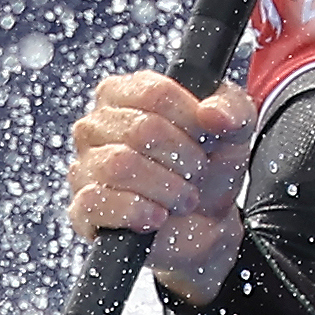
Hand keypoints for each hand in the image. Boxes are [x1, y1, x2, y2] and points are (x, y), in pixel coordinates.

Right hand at [65, 73, 258, 305]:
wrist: (204, 222)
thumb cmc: (207, 165)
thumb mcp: (232, 130)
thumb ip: (232, 108)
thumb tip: (213, 114)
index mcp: (124, 94)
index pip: (155, 92)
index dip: (191, 120)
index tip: (207, 137)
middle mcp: (95, 125)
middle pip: (142, 130)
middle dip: (185, 159)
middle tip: (198, 173)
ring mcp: (84, 166)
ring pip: (121, 166)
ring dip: (168, 188)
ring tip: (183, 198)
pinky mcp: (82, 208)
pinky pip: (97, 202)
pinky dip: (137, 212)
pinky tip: (157, 217)